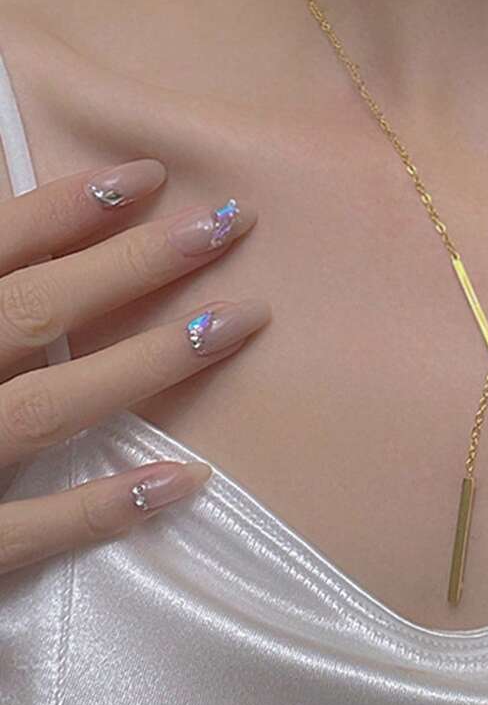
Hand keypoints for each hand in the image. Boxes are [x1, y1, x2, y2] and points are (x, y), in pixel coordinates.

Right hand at [0, 157, 269, 572]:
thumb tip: (33, 247)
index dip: (66, 209)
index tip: (148, 176)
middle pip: (35, 311)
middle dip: (135, 263)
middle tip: (227, 223)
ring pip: (49, 406)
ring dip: (148, 361)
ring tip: (237, 321)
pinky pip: (34, 529)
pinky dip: (106, 506)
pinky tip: (185, 478)